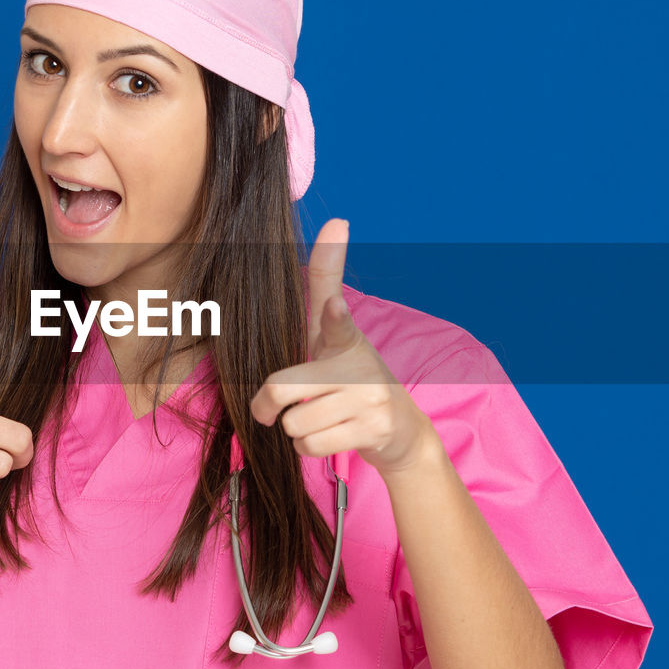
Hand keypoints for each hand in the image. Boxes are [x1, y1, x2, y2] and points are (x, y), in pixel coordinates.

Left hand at [249, 219, 438, 476]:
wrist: (400, 432)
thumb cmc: (351, 377)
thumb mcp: (334, 334)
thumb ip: (325, 286)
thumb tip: (338, 220)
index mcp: (344, 337)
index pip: (337, 320)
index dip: (334, 315)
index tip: (335, 307)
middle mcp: (359, 365)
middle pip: (283, 388)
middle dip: (268, 406)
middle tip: (270, 409)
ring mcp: (369, 399)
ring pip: (294, 424)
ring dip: (295, 430)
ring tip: (319, 419)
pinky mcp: (373, 430)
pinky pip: (310, 446)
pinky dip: (308, 447)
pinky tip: (330, 436)